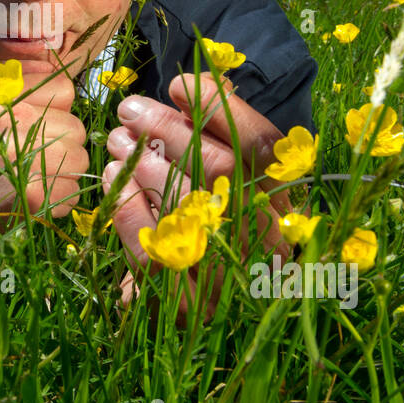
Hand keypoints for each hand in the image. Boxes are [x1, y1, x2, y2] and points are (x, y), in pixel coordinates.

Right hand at [0, 58, 87, 250]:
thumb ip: (15, 83)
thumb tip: (54, 61)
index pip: (65, 90)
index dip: (58, 110)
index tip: (38, 125)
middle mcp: (8, 119)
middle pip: (75, 128)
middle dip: (64, 145)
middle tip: (34, 157)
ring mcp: (20, 157)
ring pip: (79, 160)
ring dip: (64, 173)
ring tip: (33, 176)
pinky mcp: (31, 193)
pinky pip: (72, 190)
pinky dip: (59, 198)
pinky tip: (32, 196)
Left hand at [102, 72, 294, 324]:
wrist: (219, 318)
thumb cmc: (222, 229)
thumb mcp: (239, 182)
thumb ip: (223, 133)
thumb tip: (190, 84)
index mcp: (288, 206)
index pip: (265, 147)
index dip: (219, 108)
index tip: (178, 84)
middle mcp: (268, 243)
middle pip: (221, 171)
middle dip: (168, 130)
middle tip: (130, 110)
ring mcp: (230, 277)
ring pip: (186, 208)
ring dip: (143, 164)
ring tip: (118, 140)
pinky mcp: (186, 305)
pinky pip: (153, 253)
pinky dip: (129, 209)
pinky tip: (115, 179)